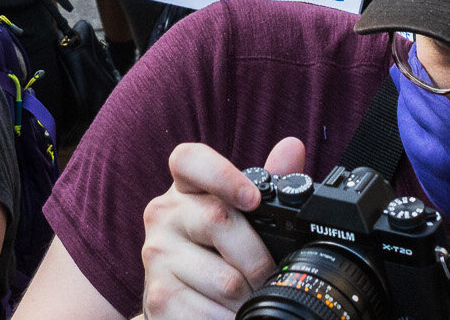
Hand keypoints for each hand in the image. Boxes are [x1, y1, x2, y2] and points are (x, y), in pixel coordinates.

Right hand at [141, 137, 308, 319]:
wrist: (177, 301)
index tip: (253, 199)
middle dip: (257, 258)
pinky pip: (210, 311)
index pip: (190, 160)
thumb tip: (292, 147)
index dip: (223, 175)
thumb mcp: (238, 216)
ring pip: (225, 277)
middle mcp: (163, 214)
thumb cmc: (213, 252)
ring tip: (249, 298)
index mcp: (185, 187)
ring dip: (249, 297)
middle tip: (268, 276)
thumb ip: (265, 183)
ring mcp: (156, 255)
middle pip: (219, 220)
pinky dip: (231, 318)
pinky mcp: (158, 296)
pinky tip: (230, 314)